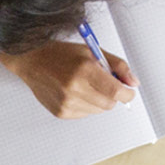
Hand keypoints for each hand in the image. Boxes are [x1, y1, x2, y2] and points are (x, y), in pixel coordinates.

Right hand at [7, 40, 134, 118]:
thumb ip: (117, 66)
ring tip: (85, 85)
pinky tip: (75, 92)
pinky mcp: (61, 112)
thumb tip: (133, 82)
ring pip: (98, 110)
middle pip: (110, 104)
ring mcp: (66, 103)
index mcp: (84, 70)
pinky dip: (86, 104)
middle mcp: (74, 89)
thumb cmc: (60, 54)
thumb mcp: (92, 51)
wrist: (31, 61)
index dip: (127, 93)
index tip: (128, 90)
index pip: (116, 91)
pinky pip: (86, 113)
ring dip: (98, 99)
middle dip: (112, 95)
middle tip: (104, 83)